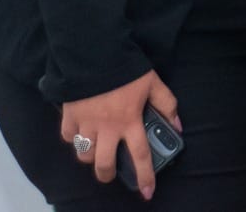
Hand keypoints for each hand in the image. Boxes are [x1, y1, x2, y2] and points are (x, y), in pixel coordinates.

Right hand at [61, 70, 180, 199]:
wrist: (96, 52)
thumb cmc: (127, 69)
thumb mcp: (154, 83)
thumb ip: (167, 105)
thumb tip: (178, 126)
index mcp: (130, 121)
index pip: (140, 155)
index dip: (145, 176)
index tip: (147, 192)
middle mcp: (107, 128)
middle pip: (104, 165)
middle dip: (107, 175)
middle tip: (111, 172)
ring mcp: (85, 123)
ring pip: (84, 154)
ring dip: (90, 156)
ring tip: (96, 150)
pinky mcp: (69, 115)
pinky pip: (67, 136)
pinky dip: (73, 138)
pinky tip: (80, 133)